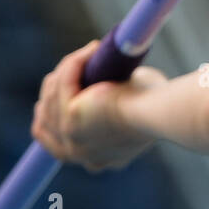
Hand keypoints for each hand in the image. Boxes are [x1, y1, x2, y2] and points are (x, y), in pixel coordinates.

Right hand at [31, 40, 166, 172]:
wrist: (161, 112)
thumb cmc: (160, 106)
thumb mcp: (134, 110)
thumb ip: (117, 104)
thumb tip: (110, 82)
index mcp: (97, 159)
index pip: (56, 144)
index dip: (51, 115)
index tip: (51, 95)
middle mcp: (80, 155)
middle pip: (47, 120)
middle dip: (54, 89)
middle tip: (73, 64)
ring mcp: (71, 140)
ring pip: (52, 97)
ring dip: (68, 70)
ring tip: (92, 51)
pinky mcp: (70, 118)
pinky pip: (63, 83)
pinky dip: (74, 63)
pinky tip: (92, 48)